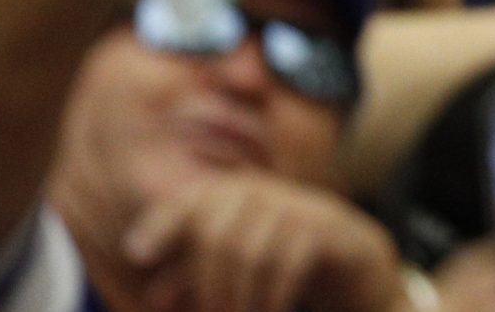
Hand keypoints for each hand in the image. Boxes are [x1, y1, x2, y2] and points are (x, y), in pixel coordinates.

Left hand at [124, 172, 407, 311]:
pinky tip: (269, 311)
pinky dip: (271, 295)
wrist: (358, 261)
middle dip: (205, 286)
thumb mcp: (233, 270)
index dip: (162, 222)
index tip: (136, 254)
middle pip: (217, 233)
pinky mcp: (332, 230)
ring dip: (237, 299)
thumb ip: (195, 277)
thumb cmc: (283, 264)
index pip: (192, 200)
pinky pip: (288, 261)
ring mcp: (303, 208)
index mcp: (239, 195)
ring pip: (250, 252)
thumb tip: (153, 295)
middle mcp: (268, 193)